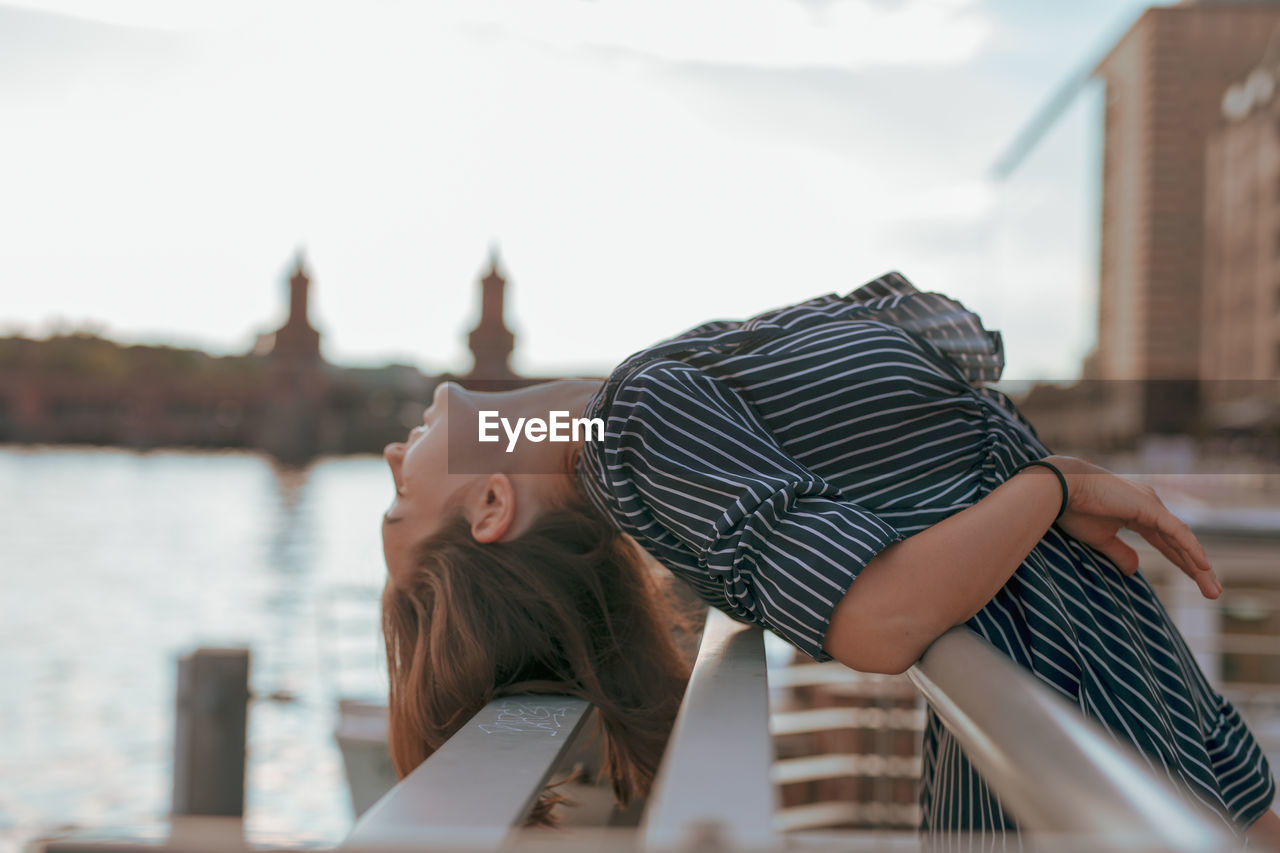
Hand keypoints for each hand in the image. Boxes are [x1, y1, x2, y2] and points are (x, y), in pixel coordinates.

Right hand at [1044, 455, 1220, 598]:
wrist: (1060, 489)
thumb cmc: (1075, 509)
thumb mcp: (1100, 539)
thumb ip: (1120, 553)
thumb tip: (1136, 571)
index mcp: (1139, 513)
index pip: (1167, 542)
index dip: (1182, 562)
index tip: (1197, 582)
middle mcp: (1151, 507)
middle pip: (1179, 543)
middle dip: (1196, 569)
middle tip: (1212, 593)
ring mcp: (1152, 505)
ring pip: (1182, 540)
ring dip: (1199, 566)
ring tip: (1212, 591)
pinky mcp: (1150, 508)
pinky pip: (1176, 532)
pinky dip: (1190, 549)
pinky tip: (1203, 567)